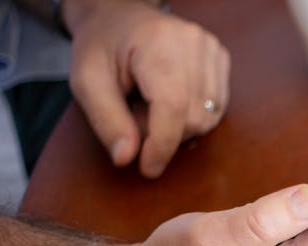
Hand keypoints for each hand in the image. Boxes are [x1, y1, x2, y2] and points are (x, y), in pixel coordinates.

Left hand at [63, 0, 229, 177]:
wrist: (119, 14)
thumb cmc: (101, 45)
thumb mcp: (86, 81)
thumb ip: (106, 120)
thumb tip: (127, 158)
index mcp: (158, 42)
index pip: (173, 106)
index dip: (162, 145)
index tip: (148, 168)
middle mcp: (194, 43)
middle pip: (193, 118)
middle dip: (164, 133)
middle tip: (134, 116)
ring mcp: (212, 50)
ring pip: (208, 119)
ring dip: (178, 126)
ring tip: (150, 105)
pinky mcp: (221, 60)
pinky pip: (216, 109)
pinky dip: (192, 116)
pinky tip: (170, 100)